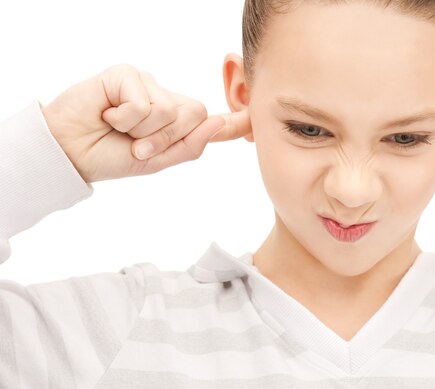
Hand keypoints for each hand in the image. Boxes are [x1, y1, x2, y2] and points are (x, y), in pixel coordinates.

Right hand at [41, 64, 251, 182]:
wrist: (72, 152)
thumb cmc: (112, 157)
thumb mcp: (156, 161)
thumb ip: (189, 145)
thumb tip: (217, 122)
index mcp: (176, 123)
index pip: (209, 120)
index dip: (233, 121)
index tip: (256, 122)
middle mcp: (165, 101)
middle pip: (196, 114)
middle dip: (167, 138)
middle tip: (137, 146)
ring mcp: (148, 85)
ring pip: (170, 109)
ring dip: (143, 130)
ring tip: (119, 129)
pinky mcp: (127, 75)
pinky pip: (145, 102)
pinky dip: (126, 117)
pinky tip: (108, 114)